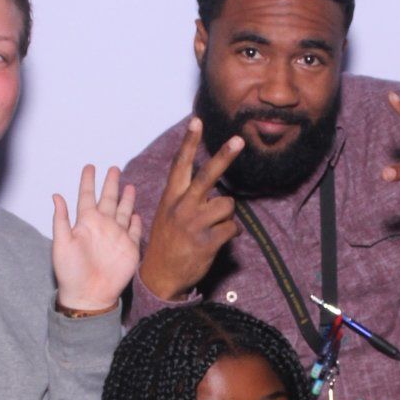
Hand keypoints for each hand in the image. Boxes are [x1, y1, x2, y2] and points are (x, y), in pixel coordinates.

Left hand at [52, 165, 141, 311]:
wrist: (89, 295)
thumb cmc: (71, 272)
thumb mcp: (62, 244)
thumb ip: (61, 220)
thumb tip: (56, 196)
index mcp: (85, 223)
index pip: (87, 196)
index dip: (88, 181)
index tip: (89, 167)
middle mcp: (102, 226)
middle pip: (108, 199)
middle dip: (111, 184)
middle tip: (113, 168)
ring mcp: (117, 236)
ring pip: (123, 211)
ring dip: (126, 199)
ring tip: (129, 186)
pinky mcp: (130, 248)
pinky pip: (134, 231)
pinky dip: (136, 222)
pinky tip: (136, 214)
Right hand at [138, 118, 242, 300]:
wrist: (160, 277)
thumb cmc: (167, 242)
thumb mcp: (167, 214)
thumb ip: (185, 198)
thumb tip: (215, 188)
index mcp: (171, 198)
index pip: (181, 164)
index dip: (190, 142)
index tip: (197, 121)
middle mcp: (182, 207)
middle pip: (208, 176)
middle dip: (225, 156)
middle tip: (239, 139)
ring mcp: (194, 225)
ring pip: (227, 205)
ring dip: (227, 215)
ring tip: (214, 226)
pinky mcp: (207, 242)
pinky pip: (232, 228)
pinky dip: (231, 233)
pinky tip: (219, 240)